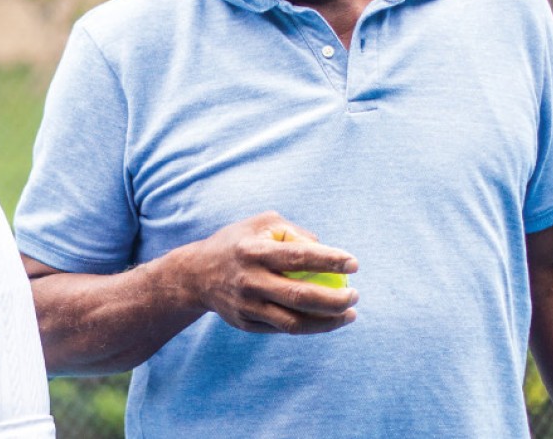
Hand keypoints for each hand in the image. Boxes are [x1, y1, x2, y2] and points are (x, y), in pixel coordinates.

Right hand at [171, 211, 359, 334]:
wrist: (195, 275)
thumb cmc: (237, 244)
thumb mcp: (260, 224)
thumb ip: (294, 231)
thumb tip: (325, 249)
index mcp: (253, 251)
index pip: (298, 257)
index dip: (330, 260)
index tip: (354, 263)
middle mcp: (249, 281)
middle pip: (299, 296)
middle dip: (335, 299)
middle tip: (356, 295)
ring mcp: (246, 306)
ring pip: (294, 322)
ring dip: (328, 321)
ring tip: (350, 314)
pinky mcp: (246, 324)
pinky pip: (283, 329)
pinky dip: (309, 326)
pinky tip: (326, 319)